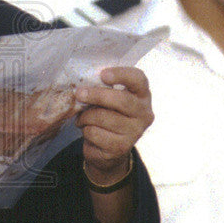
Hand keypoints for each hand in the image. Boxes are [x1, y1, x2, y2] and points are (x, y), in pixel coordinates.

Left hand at [75, 66, 152, 181]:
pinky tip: (87, 130)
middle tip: (79, 93)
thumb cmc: (107, 114)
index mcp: (142, 95)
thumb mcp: (108, 99)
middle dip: (97, 95)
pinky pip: (95, 133)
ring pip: (103, 117)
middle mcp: (144, 113)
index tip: (103, 74)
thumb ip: (102, 88)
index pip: (138, 79)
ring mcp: (135, 132)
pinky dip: (85, 130)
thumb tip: (83, 85)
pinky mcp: (121, 147)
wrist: (108, 147)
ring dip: (85, 116)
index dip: (121, 74)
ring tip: (82, 118)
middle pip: (122, 100)